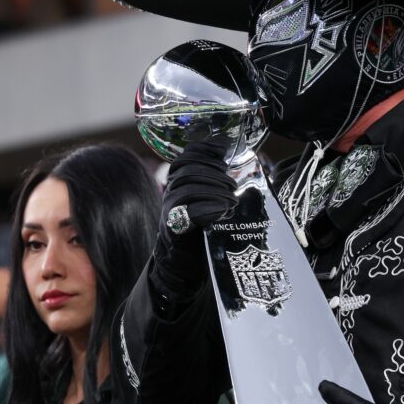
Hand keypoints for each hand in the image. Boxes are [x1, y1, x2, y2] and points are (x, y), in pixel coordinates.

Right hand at [154, 137, 238, 294]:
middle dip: (215, 175)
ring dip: (215, 192)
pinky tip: (222, 212)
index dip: (206, 150)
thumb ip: (215, 173)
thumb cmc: (201, 224)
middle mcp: (170, 190)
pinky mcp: (174, 227)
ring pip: (189, 189)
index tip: (224, 152)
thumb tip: (227, 143)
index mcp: (179, 179)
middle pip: (190, 171)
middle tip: (233, 187)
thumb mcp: (208, 195)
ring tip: (232, 202)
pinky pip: (188, 212)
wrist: (184, 260)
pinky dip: (209, 209)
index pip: (188, 155)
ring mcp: (170, 208)